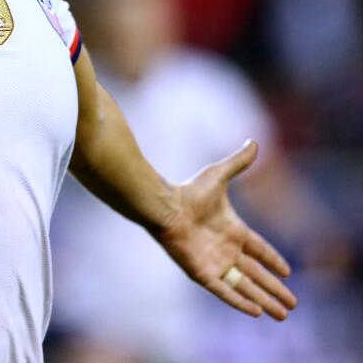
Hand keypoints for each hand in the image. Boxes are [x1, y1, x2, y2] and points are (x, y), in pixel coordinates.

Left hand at [155, 140, 297, 319]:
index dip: (273, 260)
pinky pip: (225, 291)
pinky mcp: (202, 273)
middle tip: (293, 305)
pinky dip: (240, 302)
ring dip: (264, 300)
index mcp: (232, 230)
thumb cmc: (188, 191)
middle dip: (274, 289)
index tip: (288, 272)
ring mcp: (214, 262)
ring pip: (245, 286)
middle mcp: (225, 249)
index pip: (258, 250)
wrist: (163, 206)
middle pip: (256, 274)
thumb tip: (254, 142)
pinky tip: (256, 312)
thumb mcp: (218, 175)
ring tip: (282, 315)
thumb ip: (237, 162)